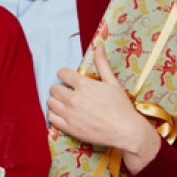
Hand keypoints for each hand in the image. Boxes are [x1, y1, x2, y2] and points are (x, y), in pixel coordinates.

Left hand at [47, 44, 160, 172]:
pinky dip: (54, 114)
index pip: (62, 73)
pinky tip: (62, 114)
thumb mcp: (113, 83)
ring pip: (50, 102)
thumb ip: (102, 64)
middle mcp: (73, 98)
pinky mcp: (68, 128)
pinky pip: (51, 118)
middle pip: (53, 88)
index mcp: (84, 85)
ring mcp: (69, 114)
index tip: (68, 79)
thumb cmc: (121, 106)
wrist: (126, 131)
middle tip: (67, 93)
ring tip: (64, 103)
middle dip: (59, 88)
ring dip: (55, 101)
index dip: (64, 75)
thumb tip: (98, 46)